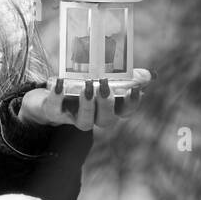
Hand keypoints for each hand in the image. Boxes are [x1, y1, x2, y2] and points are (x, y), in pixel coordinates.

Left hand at [18, 69, 152, 130]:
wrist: (49, 92)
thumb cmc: (82, 84)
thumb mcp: (103, 78)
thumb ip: (126, 77)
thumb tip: (151, 75)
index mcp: (108, 107)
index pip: (126, 112)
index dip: (132, 104)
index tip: (134, 90)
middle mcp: (93, 117)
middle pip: (106, 121)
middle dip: (107, 104)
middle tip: (104, 85)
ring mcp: (72, 118)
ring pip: (84, 123)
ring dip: (87, 105)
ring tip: (86, 86)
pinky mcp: (52, 112)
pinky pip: (54, 110)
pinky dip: (56, 96)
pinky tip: (58, 82)